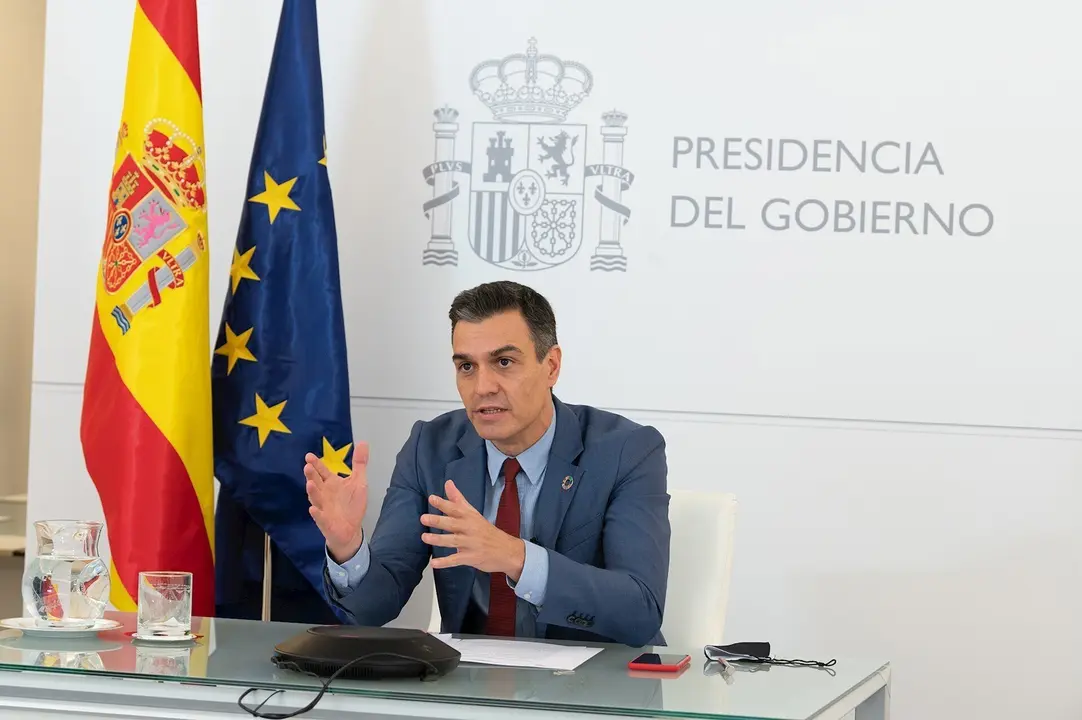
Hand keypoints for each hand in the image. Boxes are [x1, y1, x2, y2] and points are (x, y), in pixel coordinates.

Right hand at [304, 443, 368, 562]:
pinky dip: (316, 513)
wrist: (350, 530)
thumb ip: (359, 463)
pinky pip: (319, 517)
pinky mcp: (325, 522)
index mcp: (331, 484)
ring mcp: (323, 508)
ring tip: (309, 484)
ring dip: (313, 492)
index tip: (309, 456)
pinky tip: (313, 509)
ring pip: (316, 499)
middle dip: (312, 475)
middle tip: (307, 466)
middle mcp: (324, 494)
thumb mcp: (359, 482)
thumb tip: (363, 442)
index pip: (322, 472)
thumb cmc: (351, 504)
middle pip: (316, 483)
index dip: (316, 464)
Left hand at [421, 480, 525, 580]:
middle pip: (453, 524)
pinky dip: (445, 562)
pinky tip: (434, 563)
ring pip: (453, 541)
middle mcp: (471, 529)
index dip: (444, 503)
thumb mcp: (474, 513)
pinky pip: (457, 560)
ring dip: (438, 539)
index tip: (431, 498)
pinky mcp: (472, 557)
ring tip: (424, 537)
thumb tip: (448, 482)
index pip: (456, 508)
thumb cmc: (487, 531)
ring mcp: (471, 544)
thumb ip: (458, 499)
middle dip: (439, 520)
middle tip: (424, 518)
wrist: (508, 551)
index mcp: (470, 517)